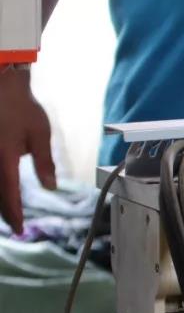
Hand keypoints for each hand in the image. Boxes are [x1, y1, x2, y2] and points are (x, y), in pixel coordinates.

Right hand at [0, 68, 55, 232]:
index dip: (14, 214)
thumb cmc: (20, 106)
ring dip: (0, 198)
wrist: (0, 83)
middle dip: (5, 210)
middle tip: (15, 225)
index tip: (21, 229)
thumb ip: (44, 162)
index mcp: (4, 158)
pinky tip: (5, 188)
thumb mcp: (40, 134)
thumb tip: (50, 187)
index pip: (9, 193)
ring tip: (9, 211)